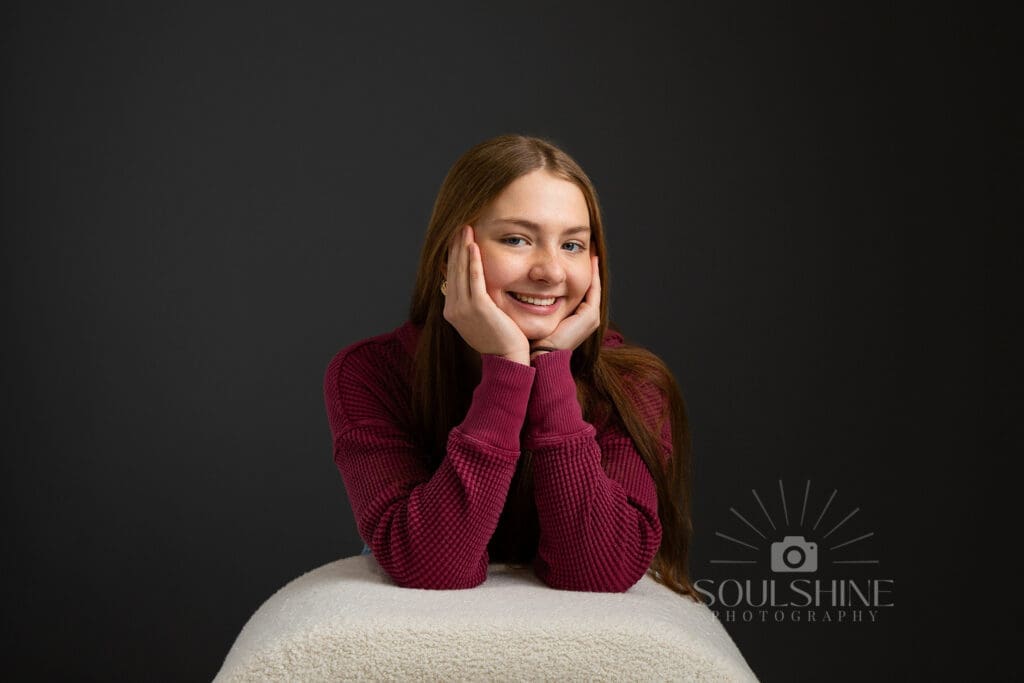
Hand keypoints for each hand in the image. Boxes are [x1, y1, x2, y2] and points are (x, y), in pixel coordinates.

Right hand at [443, 225, 530, 364]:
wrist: (508, 360)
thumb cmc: (500, 341)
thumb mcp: (481, 321)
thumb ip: (475, 304)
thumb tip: (476, 289)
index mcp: (452, 311)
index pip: (451, 277)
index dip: (454, 256)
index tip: (457, 239)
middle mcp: (453, 309)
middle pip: (453, 270)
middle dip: (456, 246)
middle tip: (459, 226)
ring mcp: (463, 308)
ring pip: (461, 271)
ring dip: (463, 247)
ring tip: (465, 228)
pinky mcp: (478, 307)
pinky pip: (474, 279)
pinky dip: (472, 261)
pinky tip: (474, 246)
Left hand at [530, 255, 600, 357]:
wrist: (539, 356)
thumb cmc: (531, 340)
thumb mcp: (530, 317)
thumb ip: (529, 304)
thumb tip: (515, 287)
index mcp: (573, 320)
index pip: (576, 292)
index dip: (572, 274)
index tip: (567, 255)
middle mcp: (585, 319)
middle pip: (587, 287)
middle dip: (585, 268)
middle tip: (586, 247)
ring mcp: (590, 318)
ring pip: (592, 286)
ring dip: (591, 268)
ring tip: (591, 248)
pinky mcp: (590, 316)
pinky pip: (593, 289)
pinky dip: (593, 274)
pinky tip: (591, 258)